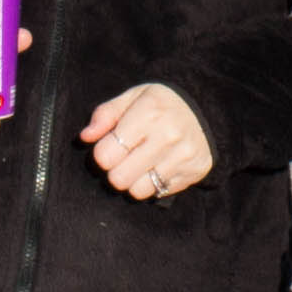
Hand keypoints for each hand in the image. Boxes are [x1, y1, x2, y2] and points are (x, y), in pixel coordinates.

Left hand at [82, 81, 212, 200]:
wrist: (207, 110)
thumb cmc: (160, 105)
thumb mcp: (133, 98)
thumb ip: (105, 115)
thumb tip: (85, 137)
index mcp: (148, 113)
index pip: (106, 155)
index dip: (103, 153)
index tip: (111, 146)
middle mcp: (167, 136)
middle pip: (119, 178)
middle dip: (116, 170)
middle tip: (124, 159)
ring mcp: (182, 158)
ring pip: (138, 191)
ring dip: (134, 180)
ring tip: (140, 164)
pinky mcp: (192, 173)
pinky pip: (157, 193)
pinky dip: (153, 184)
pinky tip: (158, 167)